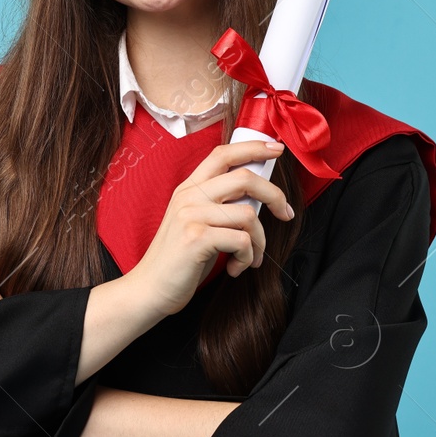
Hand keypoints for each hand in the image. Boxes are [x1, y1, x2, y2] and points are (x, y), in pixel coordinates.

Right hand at [125, 140, 294, 318]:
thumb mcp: (197, 222)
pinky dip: (247, 257)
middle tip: (285, 214)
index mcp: (189, 188)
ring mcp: (191, 216)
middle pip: (244, 178)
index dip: (253, 147)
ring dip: (260, 241)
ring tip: (251, 257)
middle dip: (274, 195)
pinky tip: (236, 268)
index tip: (276, 149)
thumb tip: (261, 195)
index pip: (223, 154)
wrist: (150, 289)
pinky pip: (242, 240)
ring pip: (249, 214)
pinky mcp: (196, 238)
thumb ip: (221, 204)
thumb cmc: (180, 259)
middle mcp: (189, 196)